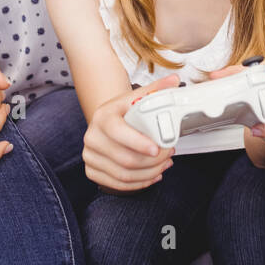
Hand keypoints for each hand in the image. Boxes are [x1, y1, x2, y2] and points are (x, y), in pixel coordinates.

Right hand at [81, 74, 177, 192]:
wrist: (105, 122)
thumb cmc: (122, 112)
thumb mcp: (136, 98)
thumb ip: (156, 89)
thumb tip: (174, 81)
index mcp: (103, 117)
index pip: (119, 132)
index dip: (139, 143)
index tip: (157, 148)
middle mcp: (92, 137)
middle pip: (125, 158)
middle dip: (152, 161)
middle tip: (168, 154)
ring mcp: (90, 156)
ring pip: (123, 174)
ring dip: (149, 173)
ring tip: (164, 165)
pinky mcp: (92, 171)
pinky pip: (117, 184)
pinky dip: (139, 183)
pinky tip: (152, 175)